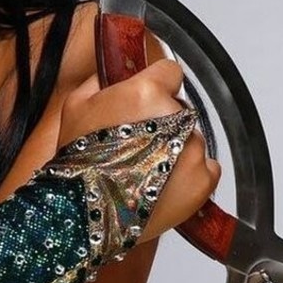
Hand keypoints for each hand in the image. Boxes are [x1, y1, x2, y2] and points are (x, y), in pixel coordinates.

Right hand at [57, 60, 220, 239]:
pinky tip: (163, 182)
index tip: (147, 97)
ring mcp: (193, 150)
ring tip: (145, 169)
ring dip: (174, 149)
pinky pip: (206, 168)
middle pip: (179, 109)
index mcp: (148, 92)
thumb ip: (101, 80)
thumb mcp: (75, 105)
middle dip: (161, 121)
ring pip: (190, 138)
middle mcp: (177, 117)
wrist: (84, 211)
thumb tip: (113, 72)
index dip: (156, 83)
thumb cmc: (78, 160)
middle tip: (136, 142)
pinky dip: (189, 174)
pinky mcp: (203, 180)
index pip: (170, 71)